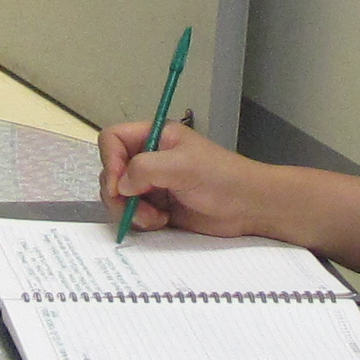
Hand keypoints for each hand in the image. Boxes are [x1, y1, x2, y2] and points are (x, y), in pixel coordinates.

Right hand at [100, 118, 268, 236]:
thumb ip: (145, 169)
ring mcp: (151, 184)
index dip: (110, 160)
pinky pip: (132, 214)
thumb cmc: (222, 178)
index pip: (112, 139)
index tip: (118, 184)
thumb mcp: (183, 166)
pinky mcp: (156, 207)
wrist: (249, 207)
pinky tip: (161, 222)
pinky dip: (139, 221)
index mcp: (154, 137)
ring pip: (118, 196)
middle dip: (119, 193)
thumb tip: (120, 185)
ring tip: (155, 218)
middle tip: (137, 207)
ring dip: (130, 210)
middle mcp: (149, 158)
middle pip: (110, 171)